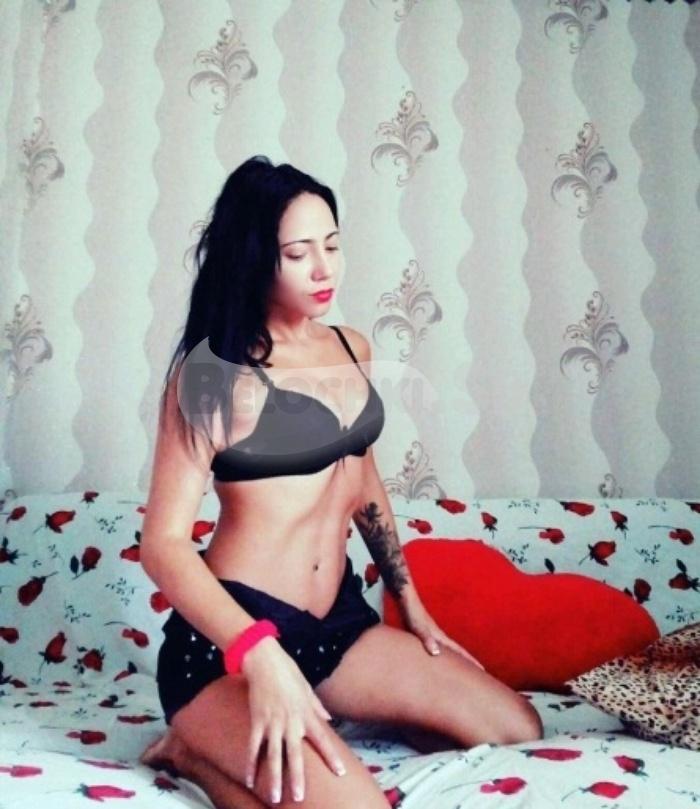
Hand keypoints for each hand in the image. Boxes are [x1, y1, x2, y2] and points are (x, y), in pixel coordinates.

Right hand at [241, 637, 345, 803]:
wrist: (264, 660)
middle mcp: (291, 721)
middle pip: (295, 754)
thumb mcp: (307, 687)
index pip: (322, 738)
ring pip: (274, 756)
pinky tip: (250, 781)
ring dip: (274, 778)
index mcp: (306, 713)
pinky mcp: (257, 720)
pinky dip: (251, 764)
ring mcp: (273, 722)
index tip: (340, 772)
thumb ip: (317, 706)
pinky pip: (254, 747)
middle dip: (298, 777)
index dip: (332, 756)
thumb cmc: (287, 671)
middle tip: (300, 798)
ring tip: (276, 798)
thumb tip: (328, 719)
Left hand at [398, 598, 484, 669]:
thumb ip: (426, 639)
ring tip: (461, 669)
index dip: (471, 661)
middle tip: (478, 673)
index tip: (483, 670)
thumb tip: (436, 653)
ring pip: (449, 650)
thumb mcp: (418, 628)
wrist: (407, 600)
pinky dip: (443, 655)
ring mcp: (433, 635)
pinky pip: (439, 648)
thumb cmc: (412, 614)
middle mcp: (440, 637)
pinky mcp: (425, 634)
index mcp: (441, 637)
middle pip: (457, 652)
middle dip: (467, 662)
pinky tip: (438, 658)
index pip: (460, 651)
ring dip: (456, 659)